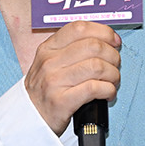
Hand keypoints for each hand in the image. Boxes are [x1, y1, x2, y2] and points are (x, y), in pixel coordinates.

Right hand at [24, 21, 120, 135]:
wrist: (29, 118)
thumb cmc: (46, 90)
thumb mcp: (50, 62)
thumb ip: (72, 49)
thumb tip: (107, 40)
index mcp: (48, 47)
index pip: (79, 28)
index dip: (103, 32)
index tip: (114, 41)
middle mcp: (49, 61)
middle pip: (93, 46)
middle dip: (112, 55)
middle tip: (115, 65)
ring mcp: (54, 81)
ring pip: (97, 66)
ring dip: (113, 74)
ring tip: (112, 81)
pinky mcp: (61, 101)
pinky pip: (94, 88)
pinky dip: (108, 90)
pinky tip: (108, 93)